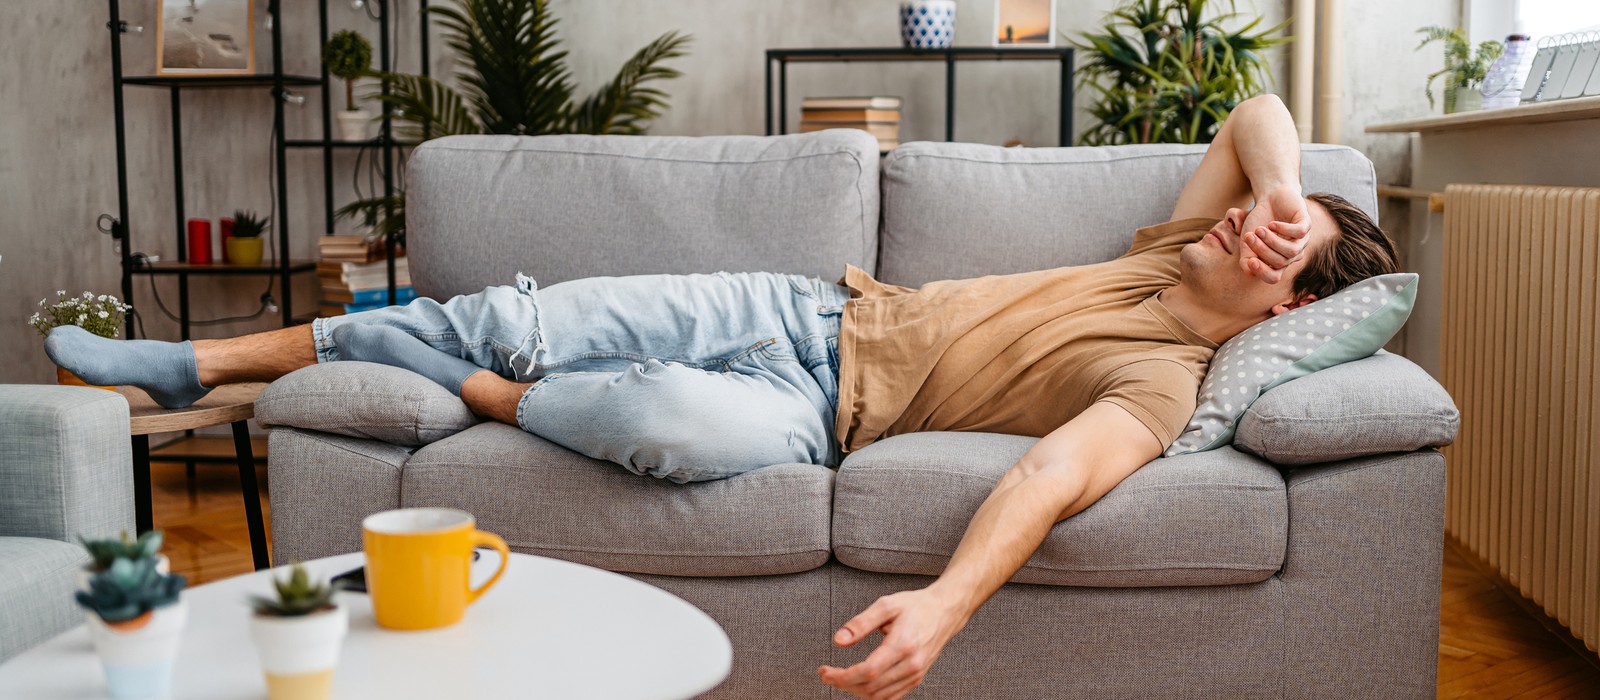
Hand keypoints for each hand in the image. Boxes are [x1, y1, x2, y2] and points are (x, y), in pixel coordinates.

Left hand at [818, 588, 969, 699]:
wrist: (944, 612)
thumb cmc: (915, 606)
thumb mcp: (886, 605)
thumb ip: (861, 623)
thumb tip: (838, 640)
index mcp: (903, 645)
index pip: (868, 672)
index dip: (842, 676)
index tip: (825, 671)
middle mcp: (912, 664)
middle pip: (870, 687)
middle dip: (843, 684)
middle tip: (827, 673)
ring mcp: (915, 674)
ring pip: (879, 697)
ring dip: (855, 691)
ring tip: (840, 677)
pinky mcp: (916, 679)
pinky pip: (890, 697)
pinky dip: (871, 695)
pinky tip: (859, 683)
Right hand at [1237, 186, 1310, 283]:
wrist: (1270, 199)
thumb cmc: (1258, 221)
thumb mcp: (1247, 241)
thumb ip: (1246, 257)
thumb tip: (1249, 271)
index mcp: (1278, 261)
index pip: (1274, 277)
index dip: (1262, 272)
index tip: (1250, 261)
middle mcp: (1292, 254)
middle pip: (1280, 262)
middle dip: (1261, 249)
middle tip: (1249, 235)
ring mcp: (1302, 240)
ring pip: (1291, 251)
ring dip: (1272, 240)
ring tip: (1260, 230)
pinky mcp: (1306, 224)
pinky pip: (1299, 233)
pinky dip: (1283, 229)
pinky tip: (1272, 224)